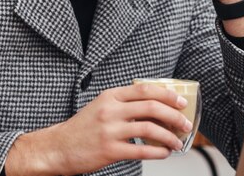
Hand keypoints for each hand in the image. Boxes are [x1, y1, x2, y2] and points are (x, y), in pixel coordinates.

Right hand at [5, 84, 191, 175]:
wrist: (58, 147)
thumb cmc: (83, 127)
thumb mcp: (102, 106)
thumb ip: (124, 103)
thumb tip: (156, 106)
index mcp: (110, 96)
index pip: (144, 89)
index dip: (167, 95)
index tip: (181, 102)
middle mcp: (111, 110)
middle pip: (151, 107)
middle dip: (174, 115)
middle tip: (185, 123)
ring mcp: (110, 130)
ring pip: (149, 129)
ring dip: (169, 136)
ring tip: (177, 142)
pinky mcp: (109, 150)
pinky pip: (141, 150)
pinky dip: (157, 152)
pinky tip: (164, 153)